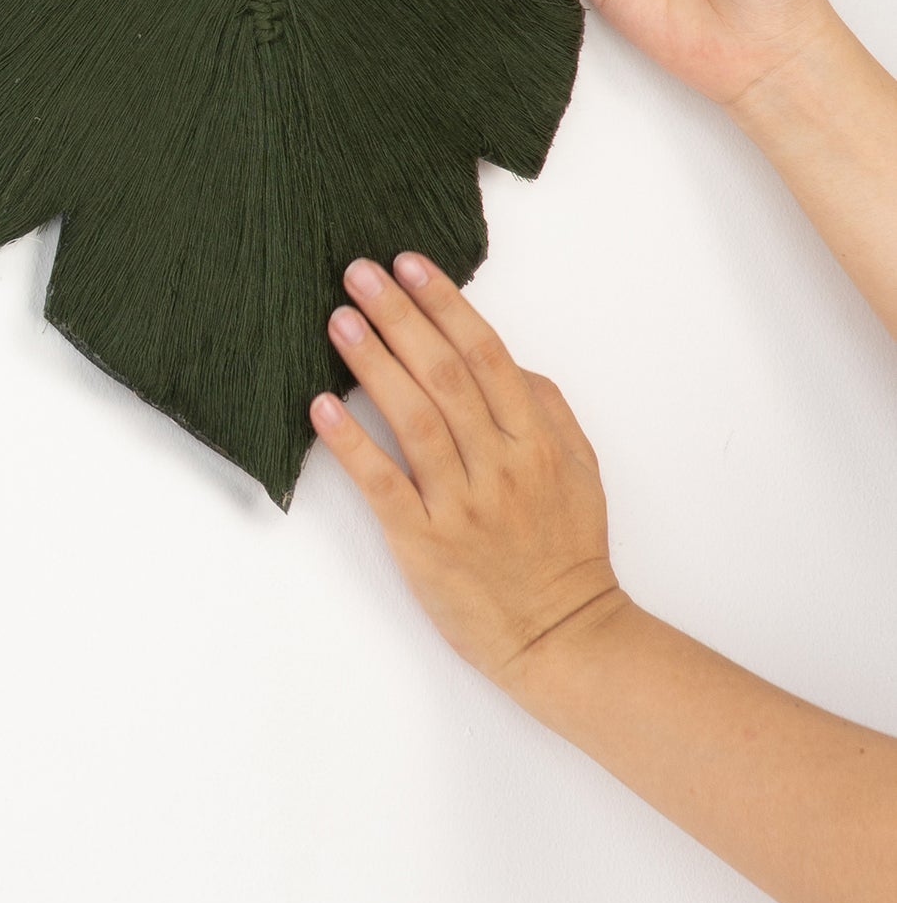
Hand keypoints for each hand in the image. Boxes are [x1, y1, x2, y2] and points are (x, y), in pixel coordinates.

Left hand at [309, 255, 625, 688]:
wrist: (564, 638)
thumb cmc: (567, 550)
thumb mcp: (580, 470)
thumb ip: (547, 407)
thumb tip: (504, 359)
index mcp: (535, 441)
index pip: (486, 354)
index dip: (445, 304)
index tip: (409, 264)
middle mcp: (499, 466)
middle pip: (444, 375)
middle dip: (399, 316)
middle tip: (358, 274)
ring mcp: (461, 505)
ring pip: (414, 419)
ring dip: (373, 364)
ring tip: (340, 321)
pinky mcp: (426, 544)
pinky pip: (384, 485)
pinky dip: (352, 444)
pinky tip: (322, 407)